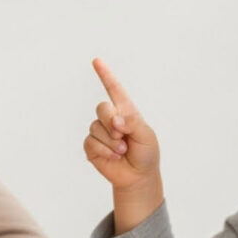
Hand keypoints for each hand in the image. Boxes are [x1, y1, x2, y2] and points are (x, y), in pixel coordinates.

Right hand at [84, 58, 162, 233]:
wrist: (138, 176)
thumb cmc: (146, 153)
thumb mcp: (146, 135)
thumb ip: (132, 122)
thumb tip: (115, 119)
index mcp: (125, 111)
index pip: (114, 89)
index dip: (105, 74)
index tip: (97, 61)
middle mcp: (110, 118)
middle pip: (102, 108)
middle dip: (111, 120)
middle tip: (122, 133)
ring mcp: (99, 132)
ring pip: (96, 127)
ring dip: (111, 142)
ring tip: (122, 150)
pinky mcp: (91, 146)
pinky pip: (91, 143)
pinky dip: (104, 151)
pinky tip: (114, 156)